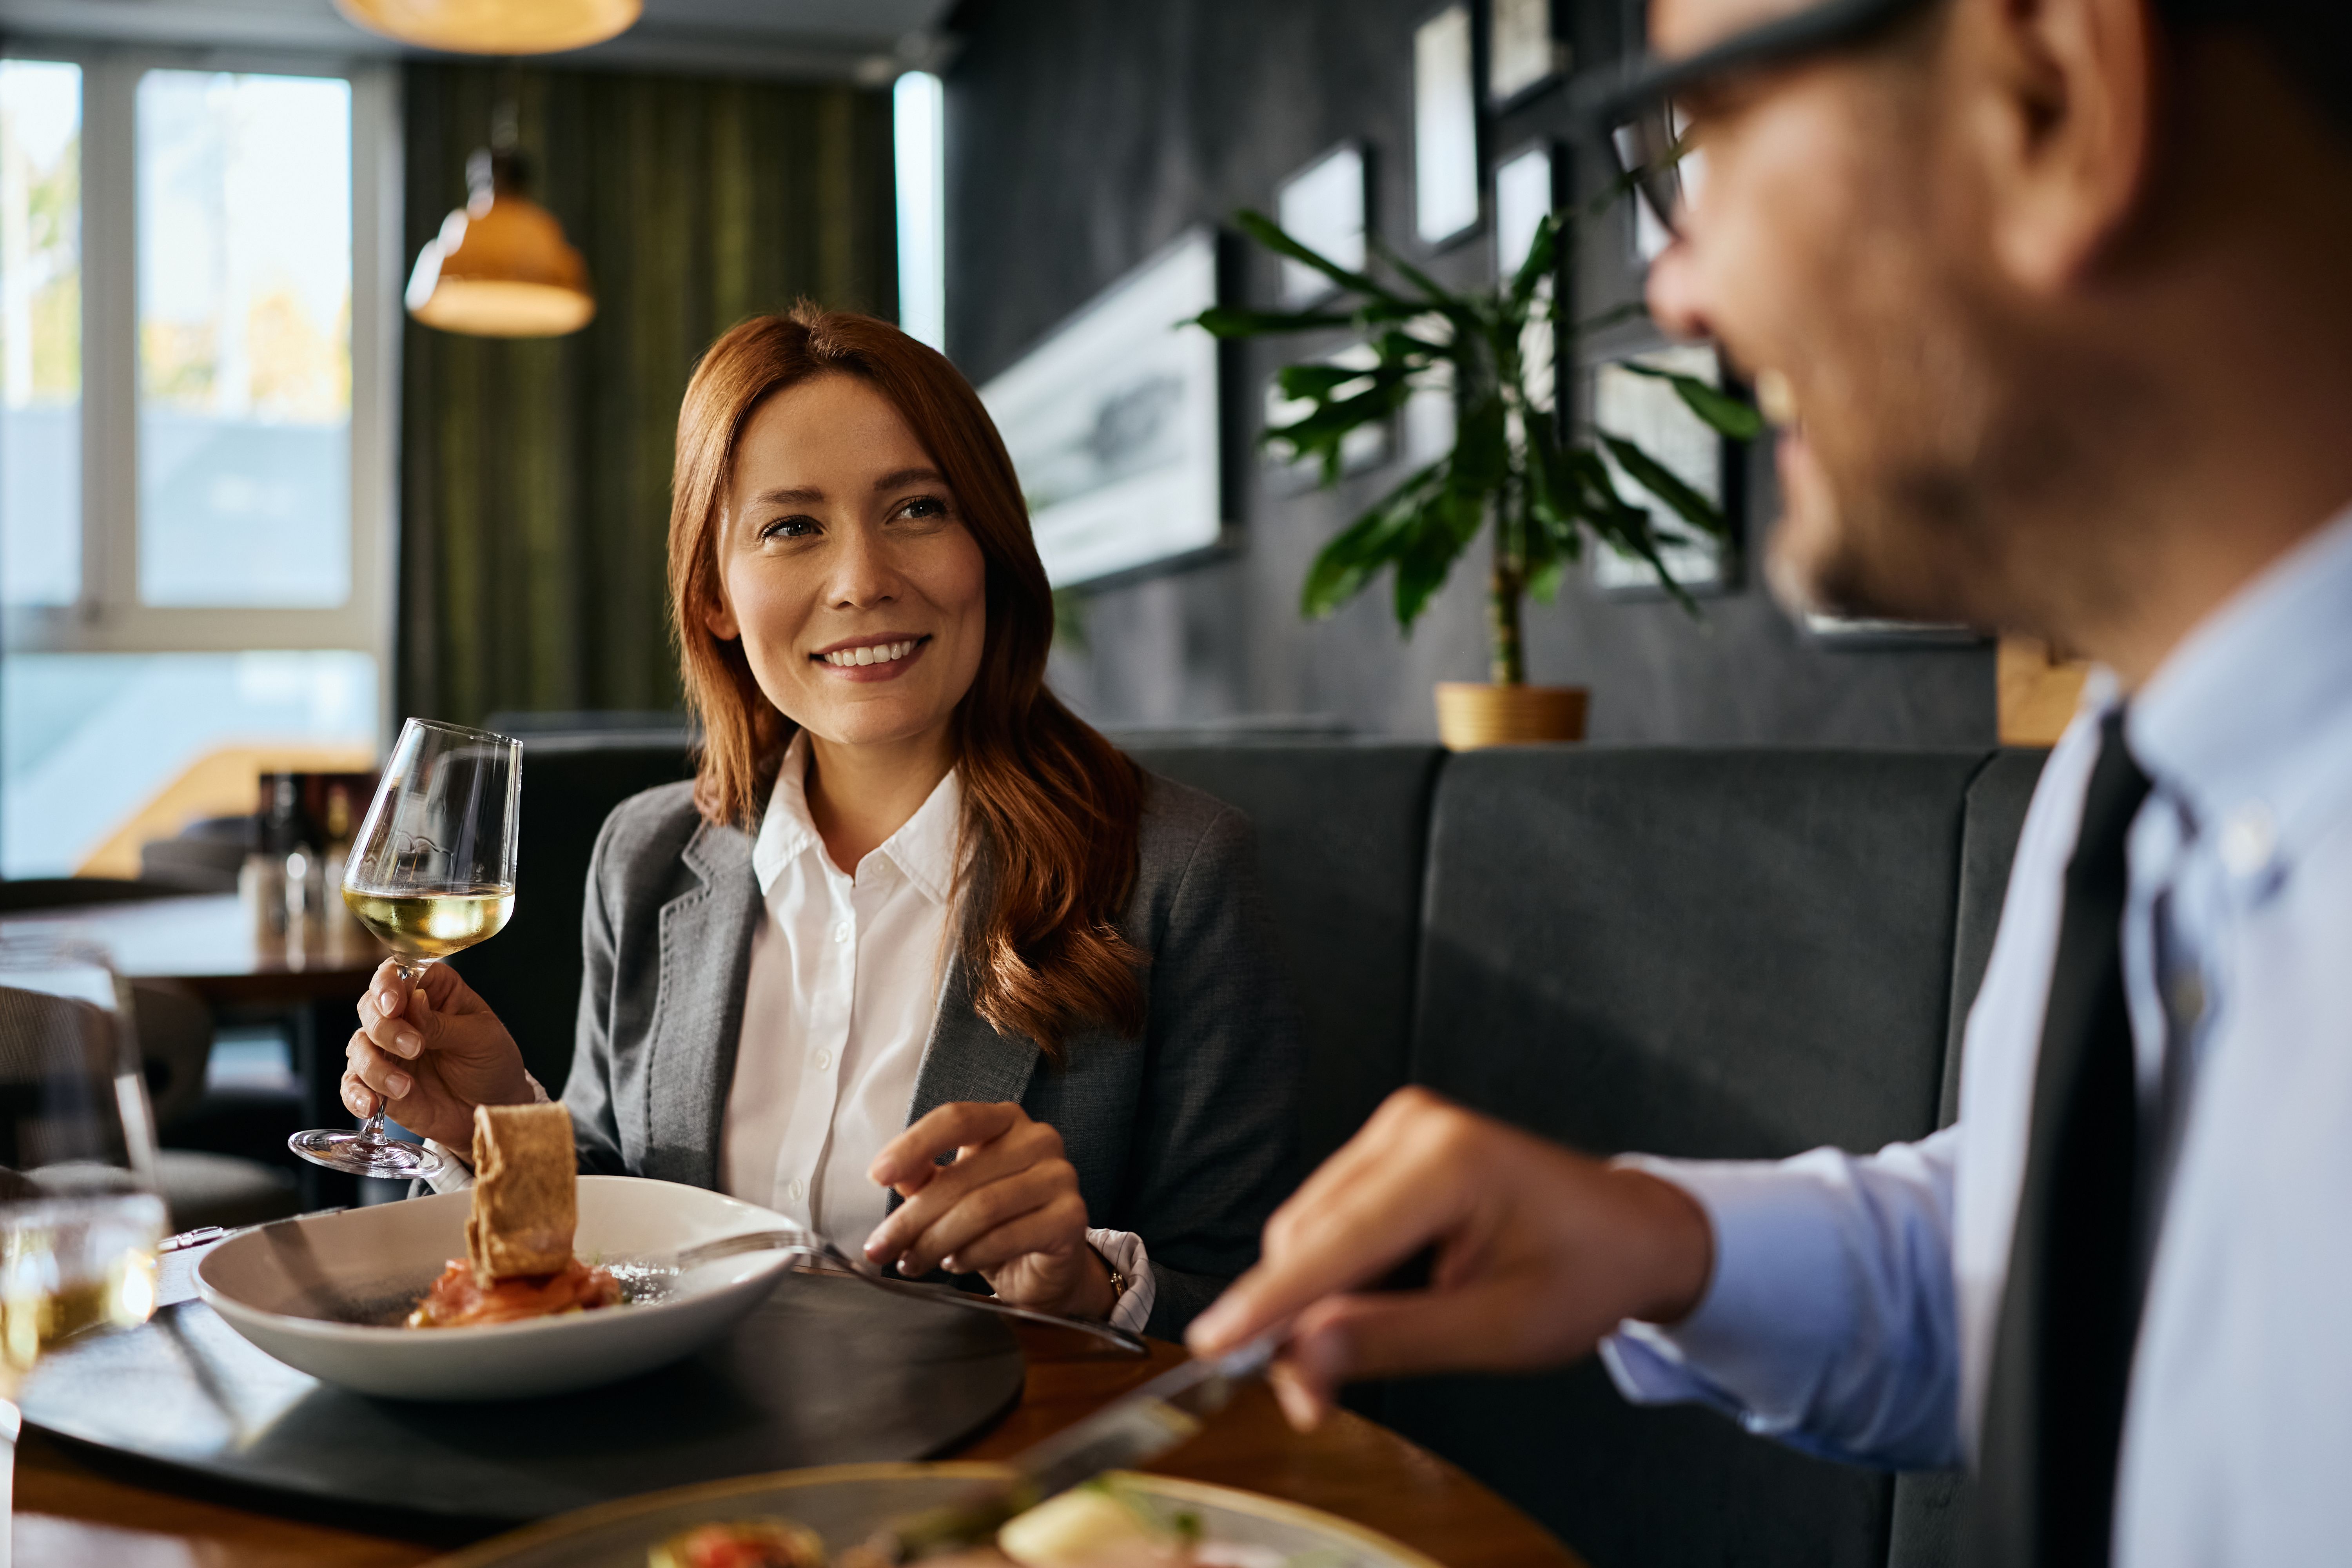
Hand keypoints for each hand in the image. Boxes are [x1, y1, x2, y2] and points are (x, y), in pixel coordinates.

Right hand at [342, 959, 534, 1149]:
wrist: (495, 1106)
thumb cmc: (493, 1062)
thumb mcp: (480, 1037)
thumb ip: (442, 1022)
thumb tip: (413, 998)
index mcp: (432, 991)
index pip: (398, 973)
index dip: (388, 984)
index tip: (395, 1005)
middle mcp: (404, 1016)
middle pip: (371, 1007)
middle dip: (385, 1028)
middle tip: (415, 1047)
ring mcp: (387, 1050)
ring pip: (359, 1046)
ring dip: (375, 1066)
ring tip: (405, 1086)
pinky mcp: (379, 1083)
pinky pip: (352, 1084)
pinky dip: (355, 1094)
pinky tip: (370, 1105)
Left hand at [862, 1102, 1114, 1320]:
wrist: (1045, 1266)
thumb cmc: (996, 1223)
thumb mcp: (953, 1193)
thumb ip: (924, 1177)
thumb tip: (888, 1175)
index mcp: (1006, 1120)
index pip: (955, 1118)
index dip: (912, 1145)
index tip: (876, 1176)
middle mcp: (1039, 1139)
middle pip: (961, 1175)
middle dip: (912, 1217)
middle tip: (880, 1248)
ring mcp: (1060, 1176)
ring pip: (982, 1208)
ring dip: (936, 1241)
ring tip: (911, 1262)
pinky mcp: (1071, 1217)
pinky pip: (1008, 1236)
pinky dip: (971, 1255)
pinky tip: (954, 1264)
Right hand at [1185, 1087, 1713, 1429]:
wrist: (1630, 1231)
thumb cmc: (1583, 1274)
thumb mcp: (1497, 1330)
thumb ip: (1392, 1340)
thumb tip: (1300, 1357)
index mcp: (1447, 1161)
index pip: (1332, 1241)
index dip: (1269, 1301)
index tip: (1215, 1345)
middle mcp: (1410, 1127)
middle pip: (1307, 1235)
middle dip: (1300, 1319)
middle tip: (1319, 1399)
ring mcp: (1395, 1128)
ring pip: (1308, 1229)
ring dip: (1322, 1296)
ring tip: (1393, 1330)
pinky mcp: (1386, 1145)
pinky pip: (1329, 1217)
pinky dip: (1340, 1271)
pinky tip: (1393, 1292)